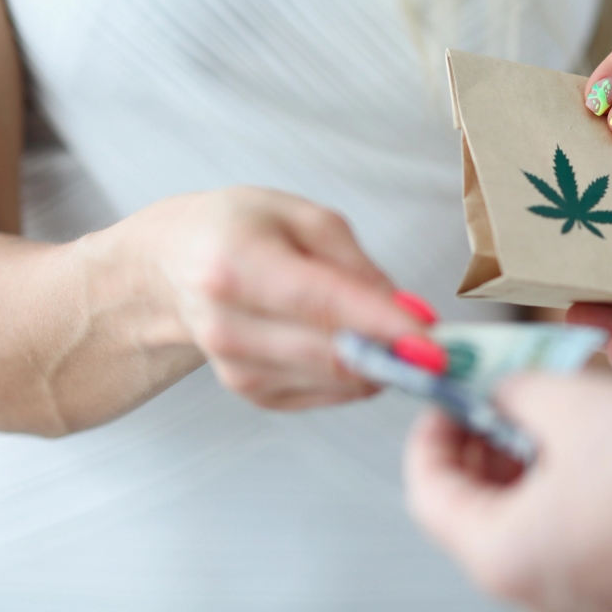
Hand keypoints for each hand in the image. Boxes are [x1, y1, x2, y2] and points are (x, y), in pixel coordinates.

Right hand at [135, 187, 441, 409]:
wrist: (170, 267)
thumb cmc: (239, 230)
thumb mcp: (302, 218)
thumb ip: (358, 265)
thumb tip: (408, 314)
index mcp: (237, 264)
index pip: (322, 303)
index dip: (384, 325)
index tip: (434, 341)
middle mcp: (228, 322)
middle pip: (331, 352)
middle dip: (396, 352)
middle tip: (441, 344)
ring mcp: (234, 366)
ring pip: (334, 380)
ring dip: (379, 362)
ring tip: (394, 332)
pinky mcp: (250, 393)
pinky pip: (326, 393)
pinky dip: (354, 373)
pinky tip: (351, 344)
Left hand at [405, 374, 611, 611]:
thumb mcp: (572, 404)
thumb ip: (517, 389)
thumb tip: (500, 384)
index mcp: (497, 553)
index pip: (427, 489)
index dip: (431, 429)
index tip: (449, 391)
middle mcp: (528, 585)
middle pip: (474, 504)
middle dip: (482, 437)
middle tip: (501, 386)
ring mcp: (575, 589)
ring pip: (524, 513)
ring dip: (526, 453)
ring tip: (553, 399)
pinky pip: (568, 525)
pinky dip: (565, 478)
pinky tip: (593, 433)